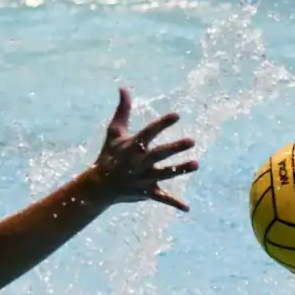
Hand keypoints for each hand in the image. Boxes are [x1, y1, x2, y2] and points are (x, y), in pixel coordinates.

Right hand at [90, 88, 197, 211]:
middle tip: (192, 141)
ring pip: (164, 174)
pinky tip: (186, 208)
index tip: (177, 115)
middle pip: (159, 154)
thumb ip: (123, 110)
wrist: (98, 186)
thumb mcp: (114, 132)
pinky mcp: (146, 192)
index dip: (162, 124)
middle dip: (175, 148)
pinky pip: (160, 198)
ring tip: (196, 165)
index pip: (148, 133)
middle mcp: (138, 162)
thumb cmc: (109, 155)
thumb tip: (123, 87)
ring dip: (180, 170)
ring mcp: (143, 178)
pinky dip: (173, 203)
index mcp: (131, 146)